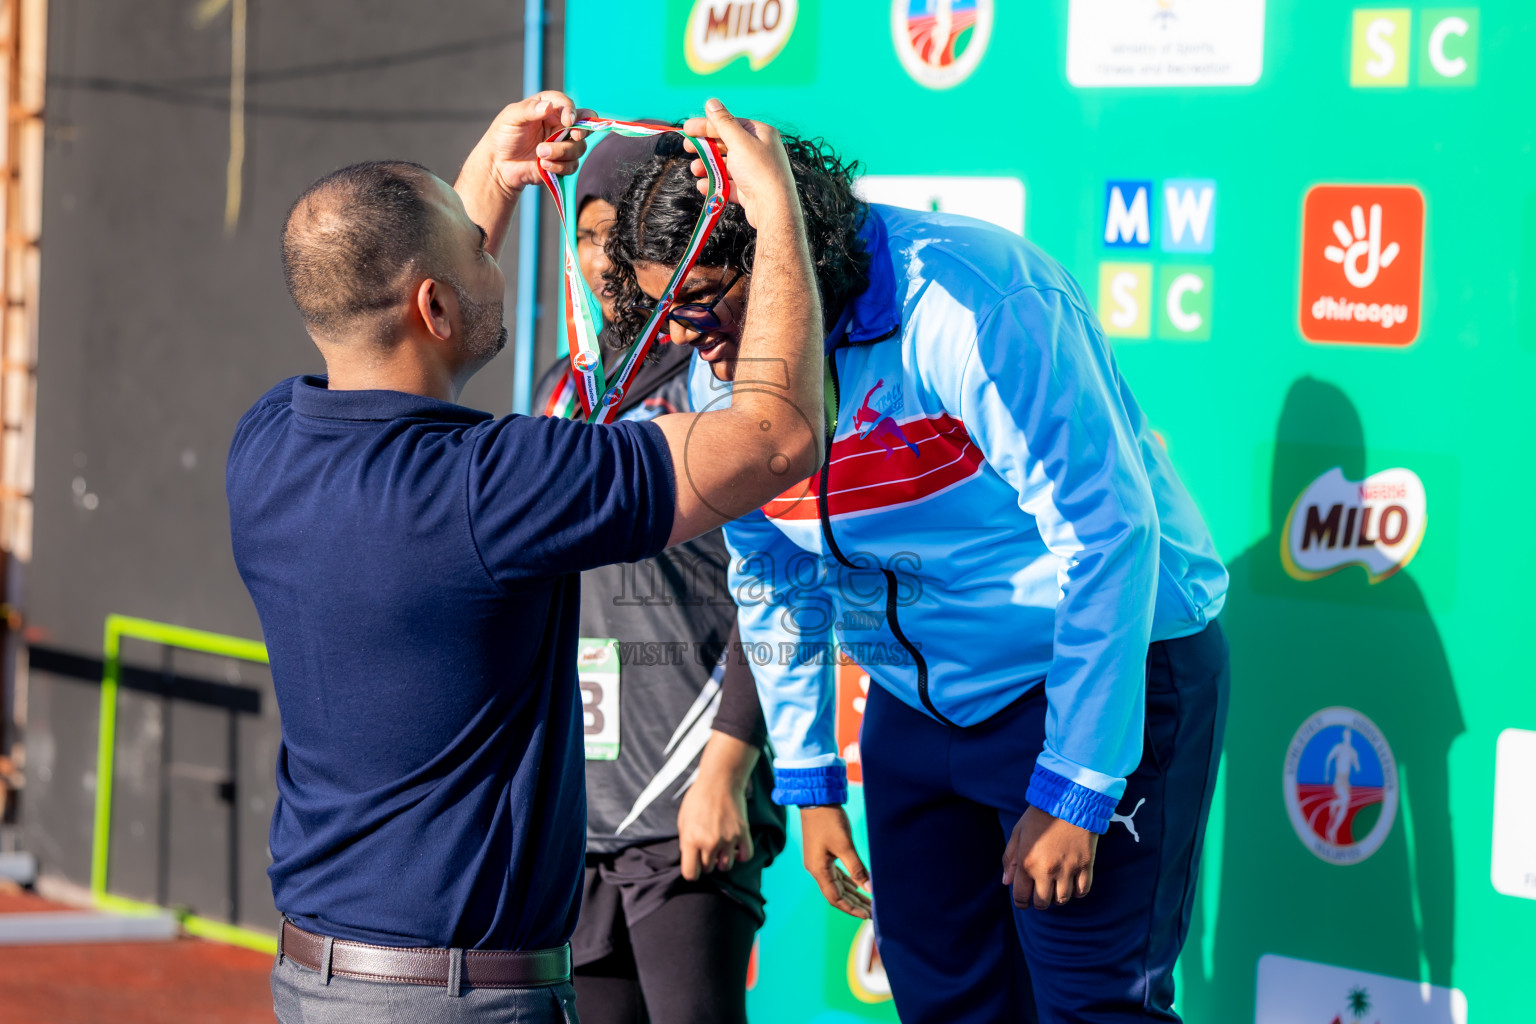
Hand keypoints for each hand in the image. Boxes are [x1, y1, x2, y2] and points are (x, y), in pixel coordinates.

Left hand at [478, 91, 594, 195]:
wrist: (499, 164)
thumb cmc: (503, 136)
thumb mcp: (511, 117)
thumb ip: (529, 109)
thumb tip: (548, 106)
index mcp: (549, 108)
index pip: (568, 105)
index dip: (572, 111)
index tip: (568, 121)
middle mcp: (559, 125)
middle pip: (583, 126)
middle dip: (582, 131)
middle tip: (574, 136)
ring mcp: (562, 145)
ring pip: (578, 148)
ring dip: (561, 152)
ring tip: (540, 154)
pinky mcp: (562, 163)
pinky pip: (572, 165)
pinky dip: (559, 166)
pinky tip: (542, 165)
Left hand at [677, 775, 753, 880]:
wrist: (720, 781)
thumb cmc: (698, 799)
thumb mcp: (683, 820)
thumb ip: (685, 842)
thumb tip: (690, 857)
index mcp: (691, 840)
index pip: (690, 874)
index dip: (691, 872)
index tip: (694, 866)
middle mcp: (709, 843)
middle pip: (708, 869)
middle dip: (706, 862)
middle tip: (707, 849)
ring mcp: (728, 839)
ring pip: (725, 866)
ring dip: (722, 860)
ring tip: (720, 848)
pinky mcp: (743, 833)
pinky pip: (745, 856)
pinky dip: (741, 856)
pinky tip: (735, 849)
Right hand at [679, 99, 796, 229]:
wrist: (773, 208)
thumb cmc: (759, 170)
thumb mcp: (739, 141)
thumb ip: (723, 123)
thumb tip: (711, 102)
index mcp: (760, 134)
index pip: (730, 125)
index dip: (707, 126)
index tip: (688, 129)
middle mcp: (759, 150)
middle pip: (727, 144)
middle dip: (706, 147)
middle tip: (687, 147)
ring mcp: (754, 171)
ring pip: (726, 165)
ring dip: (708, 166)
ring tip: (695, 169)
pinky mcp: (750, 190)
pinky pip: (729, 184)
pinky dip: (715, 183)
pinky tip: (703, 184)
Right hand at [800, 805, 871, 918]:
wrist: (816, 800)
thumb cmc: (828, 821)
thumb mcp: (845, 846)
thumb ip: (856, 869)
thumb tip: (869, 888)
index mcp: (818, 870)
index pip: (835, 898)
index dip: (851, 908)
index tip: (867, 915)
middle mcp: (817, 869)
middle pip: (836, 894)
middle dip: (854, 904)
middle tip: (872, 912)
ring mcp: (820, 862)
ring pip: (838, 885)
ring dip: (852, 894)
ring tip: (869, 902)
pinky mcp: (824, 855)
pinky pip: (837, 875)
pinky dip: (849, 882)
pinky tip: (859, 886)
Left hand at [1002, 805, 1098, 909]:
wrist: (1069, 800)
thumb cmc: (1040, 816)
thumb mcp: (1018, 833)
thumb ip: (1009, 859)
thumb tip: (1006, 883)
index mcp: (1027, 862)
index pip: (1021, 896)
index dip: (1021, 902)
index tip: (1024, 900)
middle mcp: (1047, 870)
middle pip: (1043, 902)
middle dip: (1039, 902)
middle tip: (1040, 894)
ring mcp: (1068, 869)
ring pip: (1063, 899)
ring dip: (1057, 898)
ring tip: (1055, 888)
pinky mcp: (1085, 865)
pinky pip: (1083, 891)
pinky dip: (1077, 892)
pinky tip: (1072, 885)